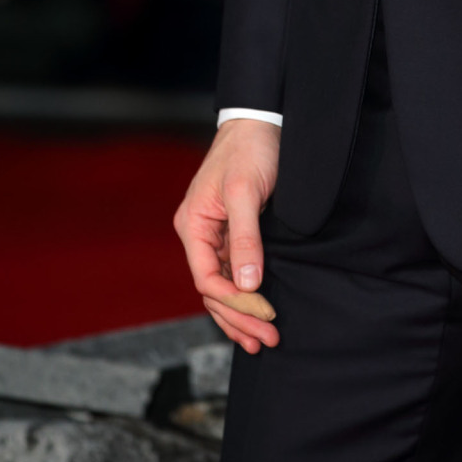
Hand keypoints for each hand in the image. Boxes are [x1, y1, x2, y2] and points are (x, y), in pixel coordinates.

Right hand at [174, 118, 281, 354]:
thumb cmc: (250, 150)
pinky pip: (233, 272)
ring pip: (222, 286)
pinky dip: (245, 295)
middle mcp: (198, 234)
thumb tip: (246, 285)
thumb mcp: (246, 192)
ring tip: (263, 339)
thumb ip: (246, 238)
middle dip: (239, 316)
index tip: (263, 314)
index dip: (233, 302)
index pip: (206, 279)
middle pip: (213, 289)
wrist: (261, 121)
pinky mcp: (232, 232)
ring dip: (241, 313)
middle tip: (268, 338)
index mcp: (192, 225)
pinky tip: (258, 313)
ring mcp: (214, 235)